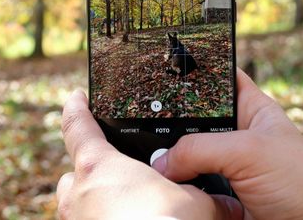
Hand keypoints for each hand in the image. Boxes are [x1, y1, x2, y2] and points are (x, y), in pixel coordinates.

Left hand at [57, 90, 240, 219]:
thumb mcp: (195, 202)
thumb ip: (204, 194)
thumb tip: (228, 203)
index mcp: (99, 167)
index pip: (77, 126)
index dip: (76, 107)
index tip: (76, 97)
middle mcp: (79, 195)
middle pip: (74, 171)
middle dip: (90, 171)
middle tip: (114, 173)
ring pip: (77, 203)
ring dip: (95, 201)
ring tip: (125, 206)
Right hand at [152, 69, 302, 219]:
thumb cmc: (300, 184)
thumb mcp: (248, 153)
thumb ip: (199, 148)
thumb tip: (161, 161)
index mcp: (250, 108)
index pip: (217, 77)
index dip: (193, 71)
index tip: (162, 73)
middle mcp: (235, 134)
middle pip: (193, 119)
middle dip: (172, 124)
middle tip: (147, 125)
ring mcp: (225, 165)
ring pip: (186, 154)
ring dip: (173, 158)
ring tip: (154, 156)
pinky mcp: (218, 193)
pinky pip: (189, 184)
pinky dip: (179, 185)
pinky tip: (169, 182)